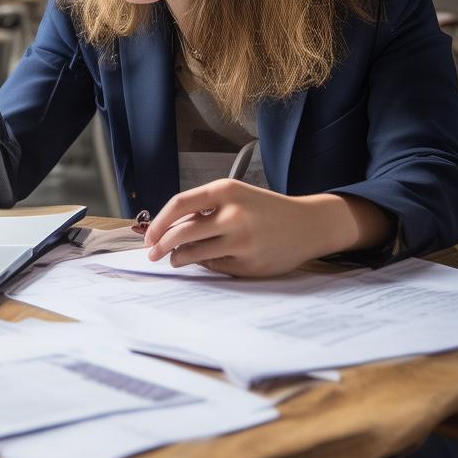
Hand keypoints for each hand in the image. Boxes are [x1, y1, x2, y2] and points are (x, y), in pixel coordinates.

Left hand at [144, 179, 390, 277]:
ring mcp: (242, 241)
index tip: (149, 234)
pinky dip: (205, 264)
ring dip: (178, 258)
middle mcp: (233, 214)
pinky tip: (210, 259)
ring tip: (176, 258)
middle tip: (152, 253)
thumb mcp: (235, 196)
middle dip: (160, 246)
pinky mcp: (249, 264)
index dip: (158, 222)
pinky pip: (214, 267)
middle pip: (181, 233)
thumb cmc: (264, 209)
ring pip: (193, 254)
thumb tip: (165, 230)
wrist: (308, 225)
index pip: (179, 204)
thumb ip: (204, 209)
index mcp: (226, 190)